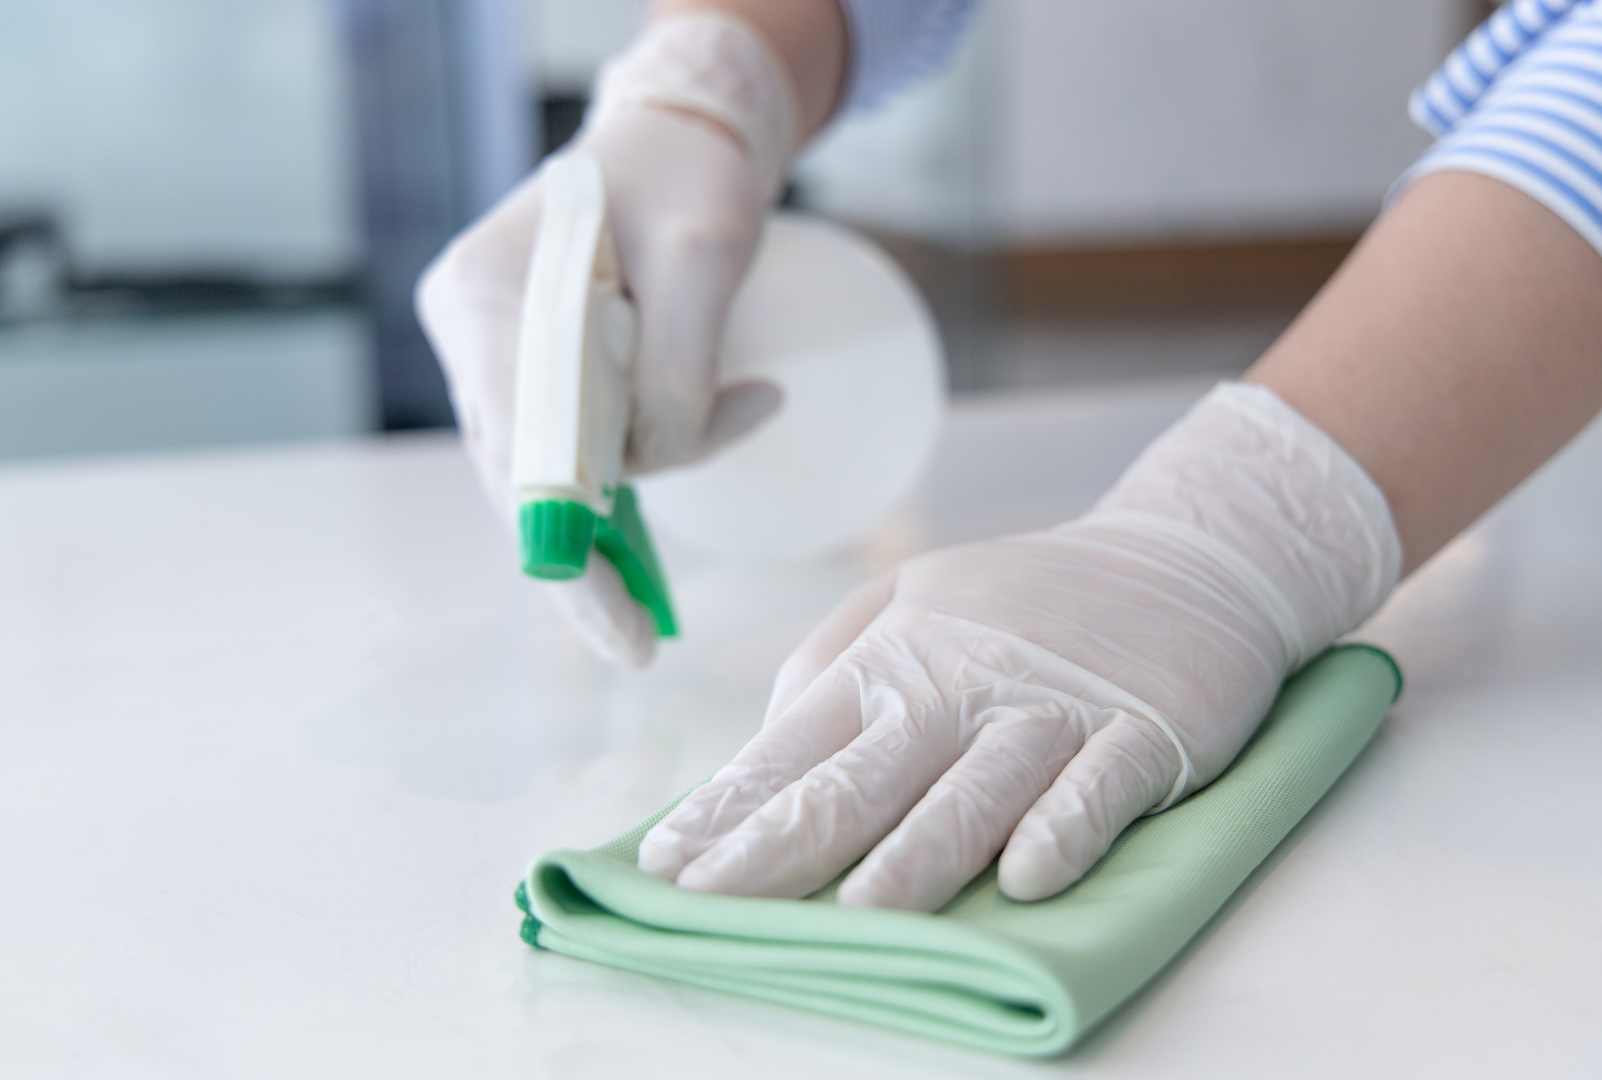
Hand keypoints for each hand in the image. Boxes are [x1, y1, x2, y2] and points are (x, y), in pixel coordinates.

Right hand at [415, 105, 780, 665]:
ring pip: (552, 467)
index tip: (618, 627)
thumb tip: (656, 463)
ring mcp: (499, 354)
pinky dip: (631, 471)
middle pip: (521, 474)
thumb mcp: (704, 260)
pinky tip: (695, 469)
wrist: (678, 137)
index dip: (564, 549)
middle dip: (588, 556)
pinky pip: (575, 443)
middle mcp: (475, 333)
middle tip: (643, 640)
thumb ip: (678, 370)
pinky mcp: (536, 369)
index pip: (517, 449)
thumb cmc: (688, 178)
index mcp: (487, 297)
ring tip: (704, 506)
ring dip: (627, 503)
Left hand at [637, 383, 1401, 909]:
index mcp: (894, 657)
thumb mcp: (912, 596)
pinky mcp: (1142, 732)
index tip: (665, 867)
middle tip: (713, 906)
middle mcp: (959, 684)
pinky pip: (1097, 790)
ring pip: (972, 792)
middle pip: (861, 779)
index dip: (727, 809)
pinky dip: (1063, 831)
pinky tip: (1028, 880)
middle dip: (780, 848)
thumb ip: (832, 661)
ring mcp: (1051, 709)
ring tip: (858, 915)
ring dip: (915, 856)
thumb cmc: (1026, 599)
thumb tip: (763, 745)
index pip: (793, 745)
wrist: (1182, 556)